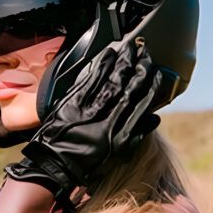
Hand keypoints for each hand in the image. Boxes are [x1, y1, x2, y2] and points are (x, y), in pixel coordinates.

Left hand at [4, 37, 167, 207]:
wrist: (55, 165)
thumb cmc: (87, 161)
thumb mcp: (116, 153)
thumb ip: (137, 134)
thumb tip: (155, 118)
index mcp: (121, 132)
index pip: (142, 103)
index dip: (152, 86)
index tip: (158, 73)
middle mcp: (108, 118)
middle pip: (129, 87)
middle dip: (140, 68)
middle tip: (146, 53)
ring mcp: (91, 109)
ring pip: (112, 80)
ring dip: (123, 62)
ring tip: (131, 48)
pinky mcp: (73, 102)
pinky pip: (90, 79)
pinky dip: (101, 65)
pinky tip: (108, 54)